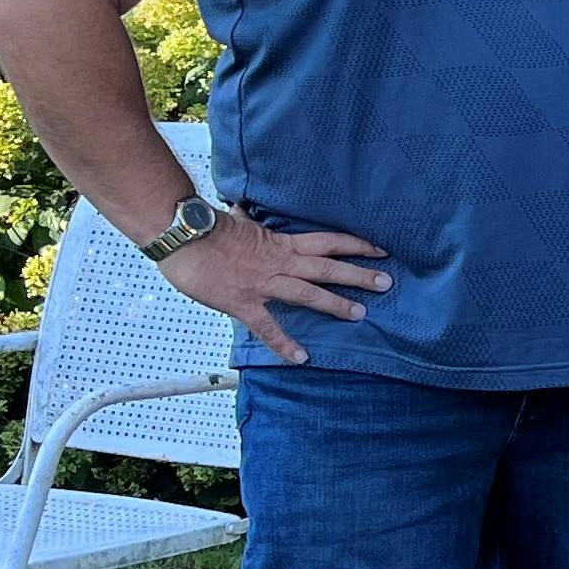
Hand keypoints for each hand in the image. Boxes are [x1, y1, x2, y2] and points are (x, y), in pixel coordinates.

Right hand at [161, 215, 390, 363]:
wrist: (182, 237)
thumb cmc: (206, 229)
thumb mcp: (237, 222)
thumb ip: (247, 223)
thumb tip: (241, 210)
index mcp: (281, 243)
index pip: (328, 242)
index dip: (355, 245)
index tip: (380, 249)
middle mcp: (280, 263)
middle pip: (327, 268)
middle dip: (358, 275)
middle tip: (386, 283)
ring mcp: (264, 284)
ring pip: (308, 294)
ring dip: (335, 304)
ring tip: (361, 314)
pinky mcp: (245, 303)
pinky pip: (268, 326)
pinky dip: (284, 343)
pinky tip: (300, 358)